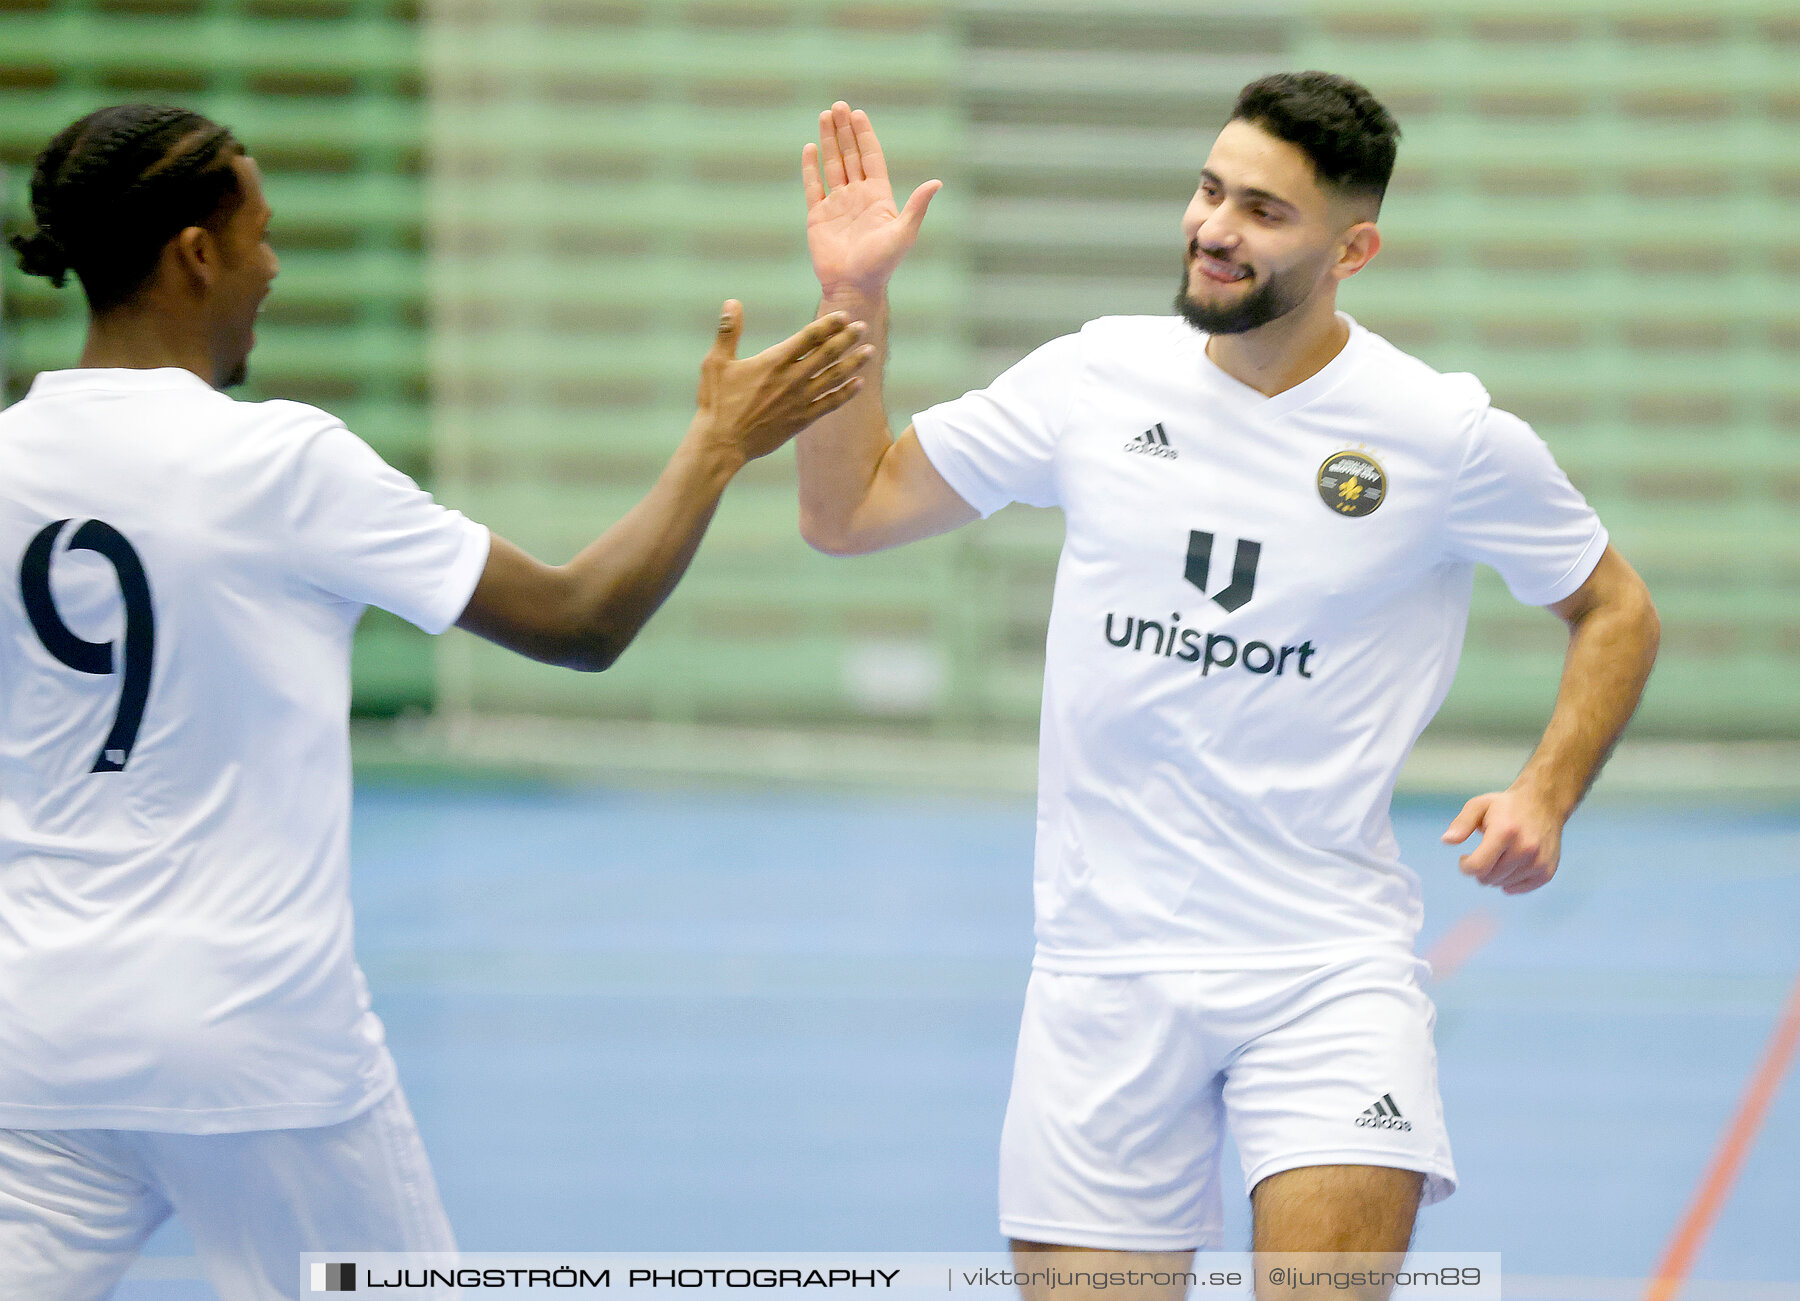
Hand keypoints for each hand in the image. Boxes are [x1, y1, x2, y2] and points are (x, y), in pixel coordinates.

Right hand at [692, 301, 870, 464]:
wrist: (722, 443)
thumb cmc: (716, 402)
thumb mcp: (716, 362)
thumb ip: (728, 332)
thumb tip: (732, 302)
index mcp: (773, 362)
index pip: (808, 337)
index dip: (828, 325)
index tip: (843, 316)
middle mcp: (791, 379)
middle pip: (827, 354)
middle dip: (847, 339)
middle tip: (862, 327)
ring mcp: (799, 400)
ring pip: (834, 378)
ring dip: (853, 363)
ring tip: (870, 351)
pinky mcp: (802, 420)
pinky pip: (830, 404)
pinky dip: (846, 393)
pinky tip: (859, 384)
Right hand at [801, 101, 941, 297]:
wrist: (854, 286)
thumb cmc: (882, 264)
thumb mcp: (904, 233)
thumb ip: (917, 206)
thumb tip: (937, 182)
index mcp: (878, 197)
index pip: (871, 157)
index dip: (864, 135)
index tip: (858, 113)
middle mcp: (857, 196)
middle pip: (850, 155)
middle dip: (844, 130)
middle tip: (837, 105)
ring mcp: (837, 205)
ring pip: (832, 165)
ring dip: (829, 140)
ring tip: (824, 115)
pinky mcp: (818, 216)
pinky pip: (813, 186)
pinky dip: (811, 167)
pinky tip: (810, 147)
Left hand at [1442, 786, 1565, 893]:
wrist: (1544, 804)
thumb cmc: (1505, 806)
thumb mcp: (1478, 806)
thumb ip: (1461, 824)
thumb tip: (1446, 840)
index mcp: (1505, 831)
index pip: (1478, 866)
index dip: (1465, 866)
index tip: (1465, 858)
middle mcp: (1525, 848)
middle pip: (1489, 878)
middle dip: (1480, 869)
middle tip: (1483, 854)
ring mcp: (1538, 861)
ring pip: (1503, 884)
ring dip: (1495, 874)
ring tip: (1500, 855)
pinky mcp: (1547, 871)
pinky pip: (1520, 889)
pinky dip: (1510, 882)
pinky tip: (1510, 866)